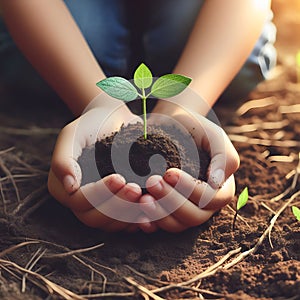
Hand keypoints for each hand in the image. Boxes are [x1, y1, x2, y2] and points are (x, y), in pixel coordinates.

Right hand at [48, 94, 143, 231]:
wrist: (113, 122)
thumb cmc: (91, 125)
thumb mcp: (72, 135)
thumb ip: (63, 159)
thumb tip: (69, 187)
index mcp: (64, 188)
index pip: (79, 201)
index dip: (99, 194)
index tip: (119, 178)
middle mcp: (80, 202)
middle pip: (94, 218)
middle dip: (117, 206)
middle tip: (136, 189)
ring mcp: (99, 207)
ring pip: (111, 224)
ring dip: (129, 215)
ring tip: (147, 199)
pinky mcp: (117, 207)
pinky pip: (126, 222)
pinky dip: (139, 220)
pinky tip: (152, 212)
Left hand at [138, 105, 238, 232]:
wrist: (172, 124)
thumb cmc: (196, 129)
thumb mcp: (215, 137)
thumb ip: (224, 158)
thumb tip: (216, 183)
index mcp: (220, 189)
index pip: (210, 199)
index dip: (190, 189)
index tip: (169, 172)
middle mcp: (204, 204)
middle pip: (193, 216)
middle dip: (171, 202)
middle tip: (152, 182)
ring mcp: (184, 209)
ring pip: (176, 224)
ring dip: (159, 214)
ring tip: (142, 198)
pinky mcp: (166, 209)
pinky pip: (160, 224)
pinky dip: (149, 223)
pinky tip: (138, 214)